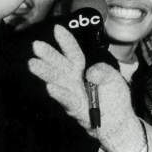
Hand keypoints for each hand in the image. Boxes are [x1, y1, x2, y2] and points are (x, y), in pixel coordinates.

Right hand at [28, 27, 146, 151]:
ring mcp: (74, 95)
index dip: (66, 42)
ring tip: (33, 64)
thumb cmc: (114, 97)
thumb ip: (104, 71)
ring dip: (46, 73)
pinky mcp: (77, 110)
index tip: (57, 29)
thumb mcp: (115, 78)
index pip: (74, 54)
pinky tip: (50, 87)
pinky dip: (60, 95)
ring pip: (58, 82)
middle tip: (36, 46)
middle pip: (61, 66)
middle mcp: (75, 81)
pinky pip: (68, 101)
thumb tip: (90, 72)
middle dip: (49, 56)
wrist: (118, 122)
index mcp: (84, 69)